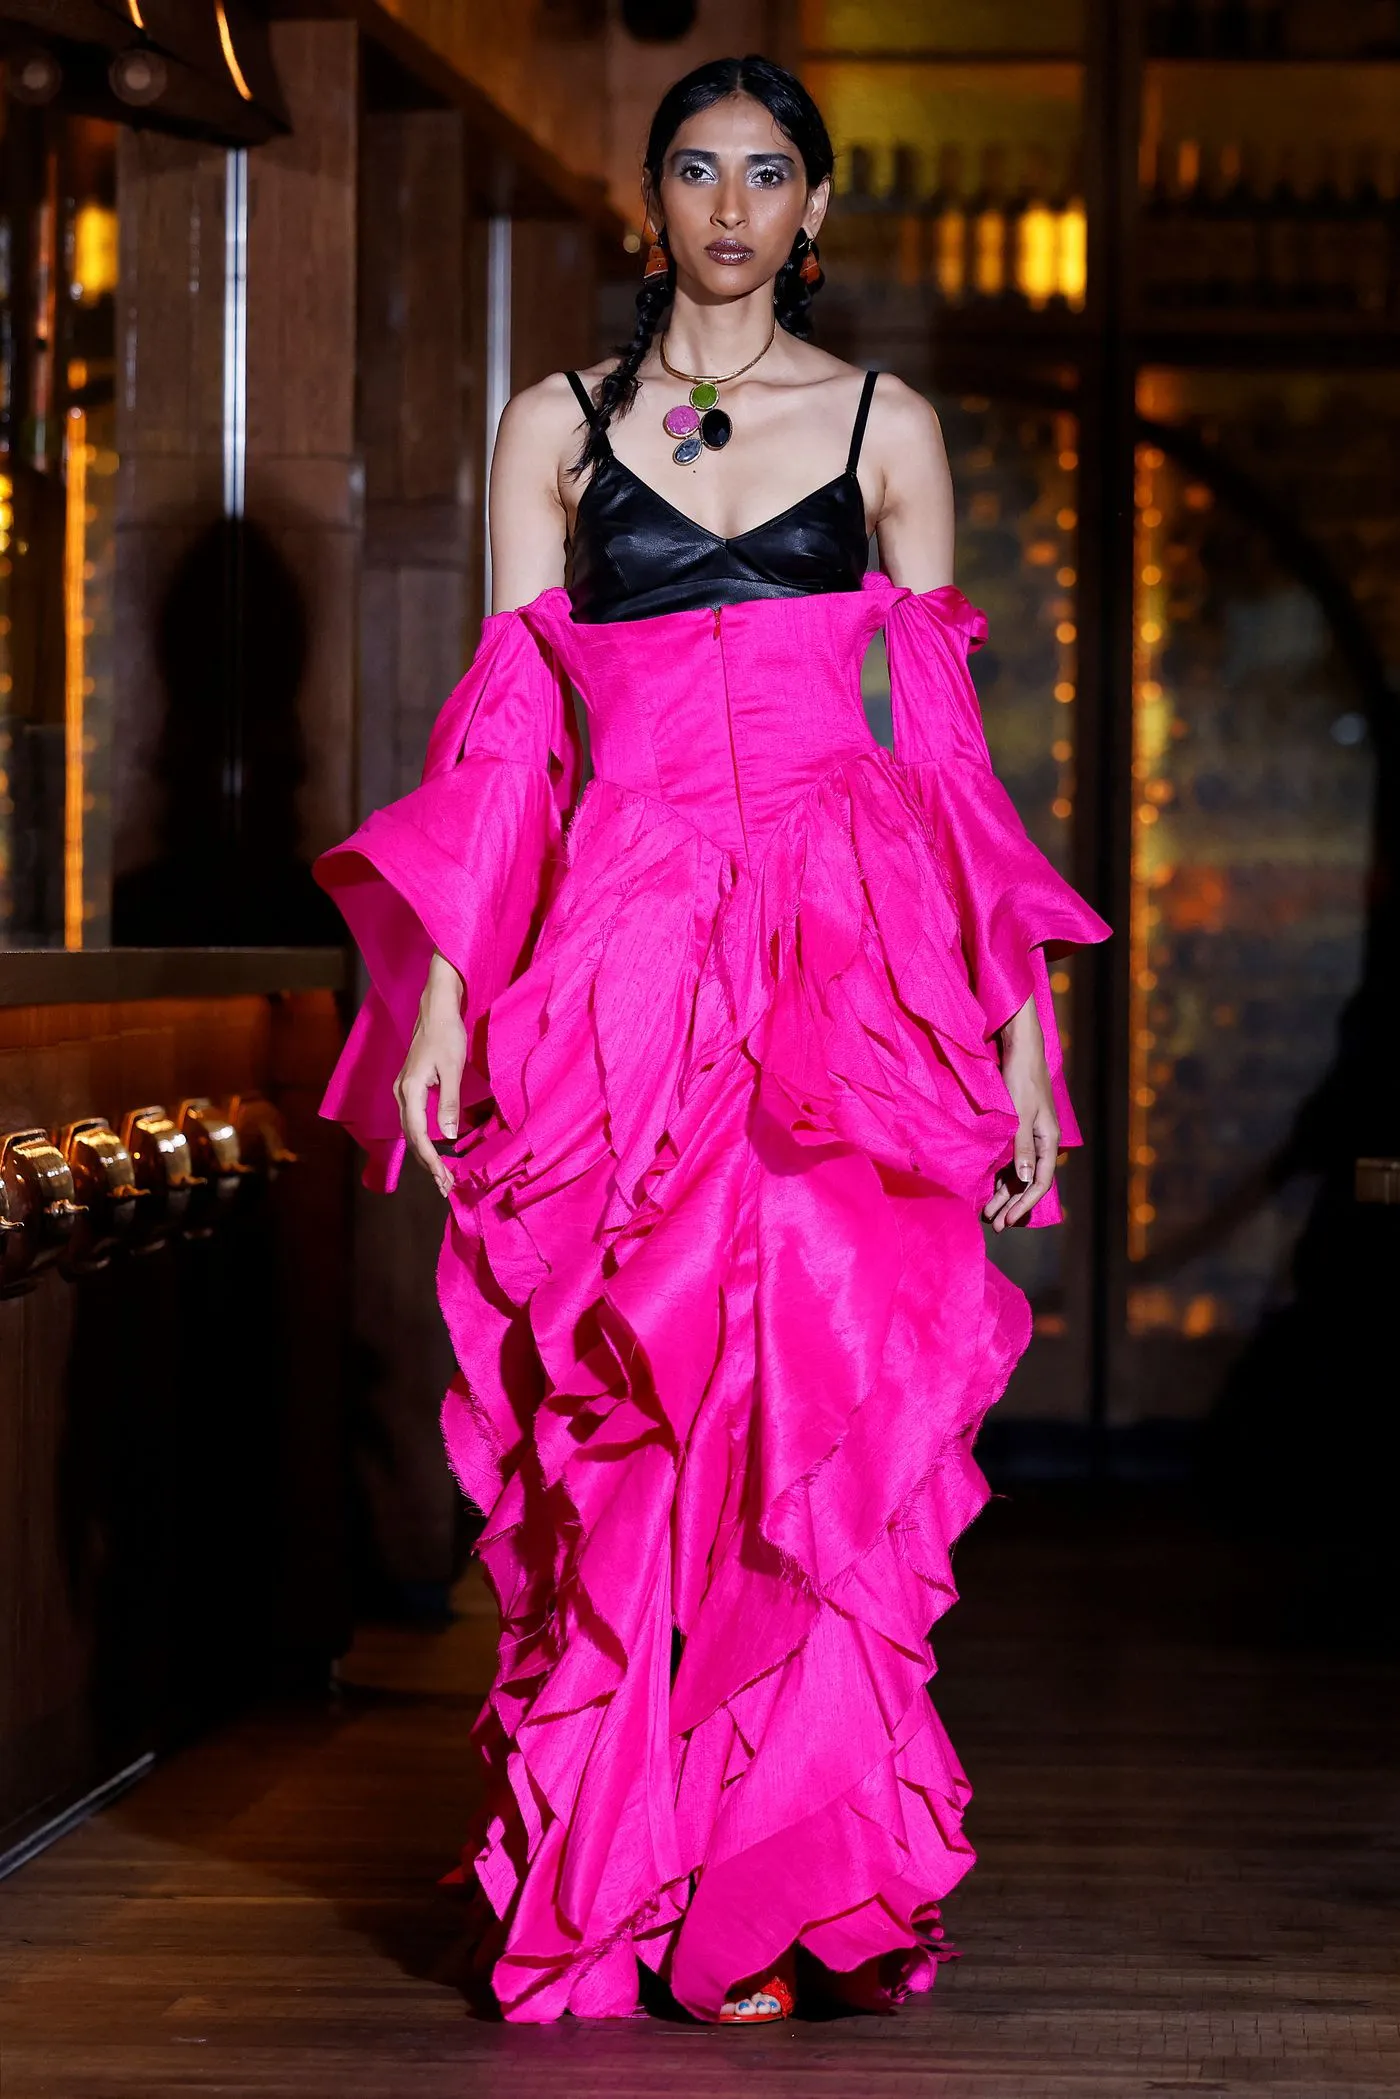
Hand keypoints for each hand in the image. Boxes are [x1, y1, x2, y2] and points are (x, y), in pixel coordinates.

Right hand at [395, 952, 465, 1197]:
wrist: (436, 1010)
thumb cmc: (447, 1035)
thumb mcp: (453, 1069)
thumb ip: (449, 1102)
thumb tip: (448, 1136)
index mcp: (409, 1090)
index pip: (418, 1134)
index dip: (431, 1160)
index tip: (444, 1179)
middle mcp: (401, 1093)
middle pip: (411, 1137)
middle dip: (427, 1164)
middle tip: (445, 1186)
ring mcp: (403, 1091)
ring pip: (411, 1131)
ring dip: (425, 1154)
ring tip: (441, 1175)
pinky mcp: (409, 1088)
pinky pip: (414, 1120)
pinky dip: (424, 1139)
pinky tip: (436, 1149)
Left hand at [983, 992, 1058, 1232]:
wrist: (1020, 1050)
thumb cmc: (1021, 1080)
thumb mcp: (1020, 1116)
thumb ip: (1022, 1148)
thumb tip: (1027, 1181)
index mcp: (1048, 1140)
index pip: (1041, 1181)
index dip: (1025, 1203)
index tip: (1008, 1220)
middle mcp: (1041, 1141)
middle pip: (1029, 1182)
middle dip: (1012, 1204)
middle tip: (994, 1224)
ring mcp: (1029, 1135)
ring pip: (1018, 1172)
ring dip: (1004, 1193)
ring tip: (987, 1211)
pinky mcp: (1017, 1128)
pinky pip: (1011, 1159)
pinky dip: (1001, 1175)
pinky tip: (989, 1187)